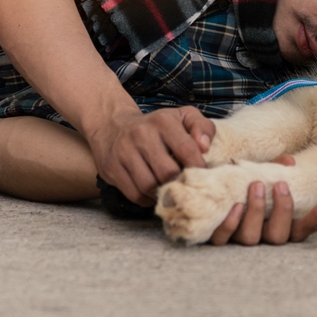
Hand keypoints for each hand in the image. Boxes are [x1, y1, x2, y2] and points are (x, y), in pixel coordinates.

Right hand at [90, 107, 215, 205]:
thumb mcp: (182, 117)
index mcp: (162, 121)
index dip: (198, 167)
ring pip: (149, 186)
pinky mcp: (111, 168)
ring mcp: (123, 151)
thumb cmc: (156, 126)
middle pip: (167, 172)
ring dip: (163, 194)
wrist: (112, 125)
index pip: (186, 149)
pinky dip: (147, 200)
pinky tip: (153, 194)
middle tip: (185, 187)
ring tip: (169, 191)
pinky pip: (134, 194)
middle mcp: (141, 134)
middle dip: (179, 183)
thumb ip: (202, 127)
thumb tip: (205, 147)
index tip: (202, 176)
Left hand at [208, 156, 316, 244]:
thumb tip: (288, 161)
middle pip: (277, 236)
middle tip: (280, 185)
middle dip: (282, 210)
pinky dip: (229, 224)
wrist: (200, 200)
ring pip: (251, 238)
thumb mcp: (259, 179)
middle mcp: (259, 238)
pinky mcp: (216, 239)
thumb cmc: (239, 189)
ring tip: (256, 186)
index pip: (300, 231)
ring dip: (255, 212)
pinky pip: (222, 239)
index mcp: (274, 227)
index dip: (313, 221)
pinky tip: (234, 207)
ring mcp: (237, 241)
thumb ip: (274, 172)